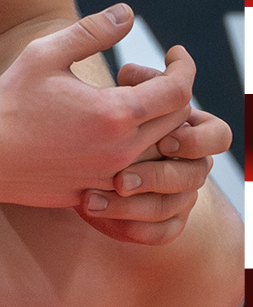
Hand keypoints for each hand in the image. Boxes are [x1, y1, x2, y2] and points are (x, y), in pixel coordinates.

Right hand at [0, 5, 194, 207]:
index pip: (178, 90)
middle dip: (171, 91)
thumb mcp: (45, 54)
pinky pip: (137, 173)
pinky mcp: (97, 191)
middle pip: (178, 120)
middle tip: (139, 74)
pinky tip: (110, 131)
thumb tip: (128, 13)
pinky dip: (138, 149)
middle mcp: (121, 150)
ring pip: (160, 149)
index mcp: (115, 114)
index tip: (174, 52)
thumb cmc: (9, 102)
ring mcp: (110, 176)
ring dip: (158, 122)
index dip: (184, 66)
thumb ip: (91, 31)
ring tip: (130, 101)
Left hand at [78, 63, 231, 246]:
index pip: (219, 135)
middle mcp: (193, 164)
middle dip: (158, 177)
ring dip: (131, 207)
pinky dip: (130, 228)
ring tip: (91, 200)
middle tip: (121, 179)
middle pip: (196, 176)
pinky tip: (96, 218)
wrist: (87, 151)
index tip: (164, 139)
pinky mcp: (165, 221)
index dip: (196, 139)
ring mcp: (182, 195)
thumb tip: (130, 74)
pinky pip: (161, 232)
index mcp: (194, 130)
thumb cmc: (111, 113)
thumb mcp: (123, 94)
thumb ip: (134, 83)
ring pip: (171, 207)